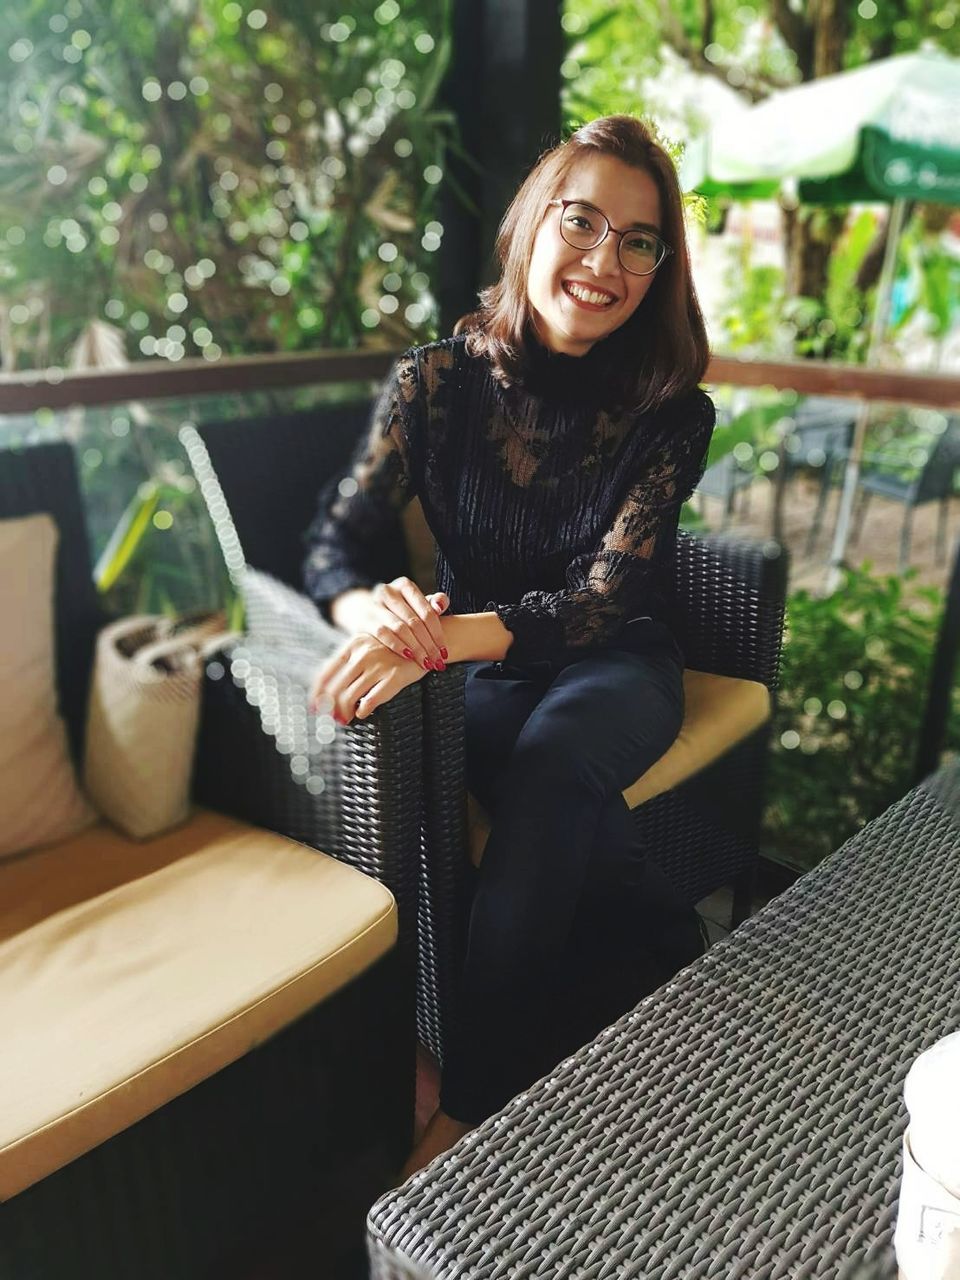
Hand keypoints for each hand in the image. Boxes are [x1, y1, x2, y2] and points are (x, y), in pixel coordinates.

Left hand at [308, 631, 426, 725]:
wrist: (426, 642)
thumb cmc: (394, 649)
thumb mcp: (368, 647)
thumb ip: (349, 663)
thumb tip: (327, 692)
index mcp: (353, 645)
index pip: (326, 672)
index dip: (317, 693)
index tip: (314, 708)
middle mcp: (363, 653)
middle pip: (336, 688)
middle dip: (331, 708)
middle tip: (332, 718)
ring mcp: (379, 664)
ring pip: (350, 697)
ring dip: (345, 713)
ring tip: (346, 719)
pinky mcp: (395, 676)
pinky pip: (371, 700)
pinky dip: (363, 711)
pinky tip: (363, 713)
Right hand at [359, 578, 449, 672]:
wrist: (364, 611)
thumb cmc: (399, 610)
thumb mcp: (416, 603)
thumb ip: (434, 603)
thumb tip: (440, 606)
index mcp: (405, 585)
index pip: (427, 612)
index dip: (438, 634)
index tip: (445, 652)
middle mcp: (388, 591)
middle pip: (414, 622)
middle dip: (428, 645)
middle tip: (437, 662)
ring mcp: (374, 604)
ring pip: (400, 629)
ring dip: (415, 648)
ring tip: (426, 663)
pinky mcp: (364, 619)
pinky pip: (383, 633)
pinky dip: (397, 645)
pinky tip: (408, 656)